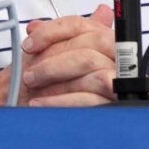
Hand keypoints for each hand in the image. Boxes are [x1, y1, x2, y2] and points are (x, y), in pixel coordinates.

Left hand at [0, 3, 118, 106]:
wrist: (62, 123)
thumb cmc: (57, 88)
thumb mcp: (52, 61)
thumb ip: (49, 42)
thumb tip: (35, 26)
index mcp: (103, 41)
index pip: (80, 25)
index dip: (50, 32)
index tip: (28, 46)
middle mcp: (118, 59)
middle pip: (88, 46)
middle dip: (53, 61)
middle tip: (29, 74)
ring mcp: (120, 81)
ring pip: (89, 67)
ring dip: (53, 77)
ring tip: (32, 87)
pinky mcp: (116, 104)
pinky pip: (90, 98)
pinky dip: (61, 100)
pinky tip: (42, 104)